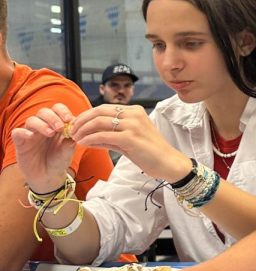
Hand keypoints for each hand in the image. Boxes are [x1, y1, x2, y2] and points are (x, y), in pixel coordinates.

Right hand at [10, 104, 76, 192]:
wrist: (48, 177)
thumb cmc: (59, 161)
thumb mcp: (68, 152)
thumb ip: (71, 141)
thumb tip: (75, 131)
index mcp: (55, 124)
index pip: (57, 109)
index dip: (63, 111)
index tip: (69, 119)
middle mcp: (42, 126)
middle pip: (44, 112)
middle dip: (53, 117)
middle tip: (60, 127)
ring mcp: (30, 133)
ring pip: (31, 120)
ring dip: (41, 124)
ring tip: (50, 133)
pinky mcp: (20, 142)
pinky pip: (17, 132)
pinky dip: (23, 132)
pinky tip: (30, 136)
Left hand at [69, 105, 190, 182]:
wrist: (168, 162)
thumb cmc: (150, 152)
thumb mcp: (128, 140)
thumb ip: (109, 136)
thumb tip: (88, 136)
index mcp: (134, 111)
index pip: (104, 108)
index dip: (87, 115)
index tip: (76, 124)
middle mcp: (134, 114)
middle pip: (100, 111)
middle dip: (82, 120)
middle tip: (72, 130)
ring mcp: (133, 125)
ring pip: (100, 122)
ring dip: (84, 129)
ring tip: (76, 138)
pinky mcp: (131, 138)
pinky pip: (105, 135)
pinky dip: (91, 139)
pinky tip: (83, 143)